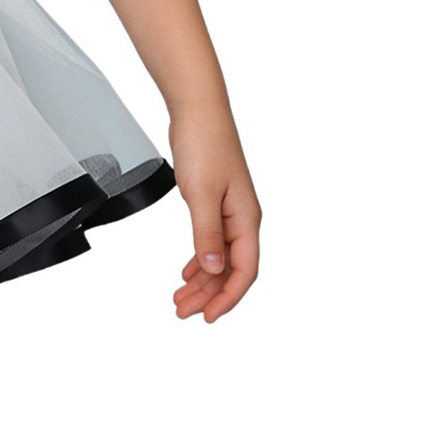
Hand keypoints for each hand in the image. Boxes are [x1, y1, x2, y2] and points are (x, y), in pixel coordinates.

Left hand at [167, 101, 260, 322]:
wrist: (197, 110)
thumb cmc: (204, 143)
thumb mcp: (200, 192)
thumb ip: (206, 233)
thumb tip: (212, 269)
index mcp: (246, 219)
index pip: (244, 271)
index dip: (227, 297)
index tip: (208, 316)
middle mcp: (242, 219)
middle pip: (230, 269)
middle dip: (209, 294)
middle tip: (184, 311)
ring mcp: (229, 211)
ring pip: (219, 257)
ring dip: (201, 280)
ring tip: (180, 298)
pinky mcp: (216, 202)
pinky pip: (211, 241)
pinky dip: (199, 258)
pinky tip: (188, 271)